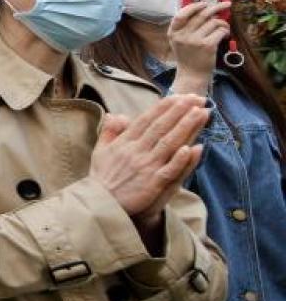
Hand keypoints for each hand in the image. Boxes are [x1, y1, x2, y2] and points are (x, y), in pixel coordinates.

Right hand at [88, 95, 207, 224]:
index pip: (147, 120)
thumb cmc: (101, 179)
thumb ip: (109, 132)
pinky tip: (193, 148)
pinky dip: (180, 159)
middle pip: (161, 127)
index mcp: (124, 143)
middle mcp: (136, 151)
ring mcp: (145, 167)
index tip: (179, 96)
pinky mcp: (152, 184)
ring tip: (202, 113)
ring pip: (169, 144)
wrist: (99, 205)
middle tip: (197, 98)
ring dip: (186, 127)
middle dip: (180, 111)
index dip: (164, 107)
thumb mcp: (100, 151)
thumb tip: (116, 114)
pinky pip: (169, 170)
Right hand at [169, 0, 231, 95]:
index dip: (194, 6)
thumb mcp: (180, 41)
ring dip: (222, 23)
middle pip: (202, 14)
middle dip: (216, 7)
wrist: (192, 75)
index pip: (181, 14)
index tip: (205, 3)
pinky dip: (225, 30)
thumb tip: (205, 9)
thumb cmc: (188, 56)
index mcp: (173, 32)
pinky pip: (220, 30)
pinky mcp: (207, 45)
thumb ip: (186, 27)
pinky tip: (225, 34)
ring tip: (224, 28)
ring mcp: (194, 40)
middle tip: (226, 4)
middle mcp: (182, 35)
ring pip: (214, 22)